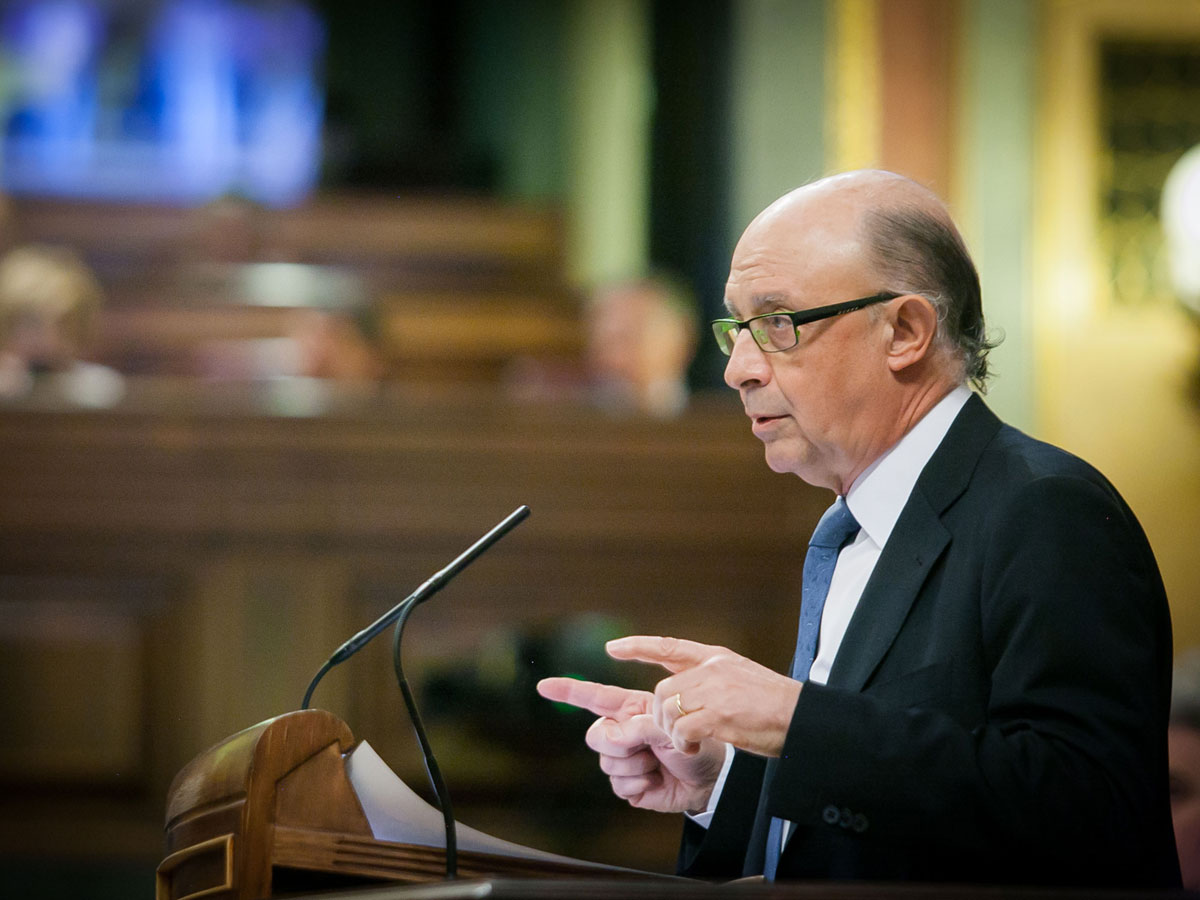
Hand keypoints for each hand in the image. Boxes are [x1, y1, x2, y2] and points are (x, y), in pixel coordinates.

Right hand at [536, 676, 725, 812]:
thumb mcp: (668, 726)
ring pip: (607, 763)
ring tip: (658, 762)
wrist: (713, 778)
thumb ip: (637, 726)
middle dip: (618, 742)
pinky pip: (619, 785)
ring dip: (636, 764)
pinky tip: (656, 779)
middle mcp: (623, 733)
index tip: (544, 686)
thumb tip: (611, 738)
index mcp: (631, 710)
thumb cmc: (697, 742)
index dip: (568, 691)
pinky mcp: (629, 785)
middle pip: (596, 736)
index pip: (593, 698)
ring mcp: (624, 760)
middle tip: (646, 744)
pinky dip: (640, 783)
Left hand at [606, 635, 801, 757]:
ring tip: (689, 742)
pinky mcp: (718, 714)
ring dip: (672, 732)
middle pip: (662, 691)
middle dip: (661, 716)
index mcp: (715, 658)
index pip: (668, 646)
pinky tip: (696, 747)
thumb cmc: (773, 705)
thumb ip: (710, 678)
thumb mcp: (739, 677)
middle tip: (676, 734)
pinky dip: (683, 743)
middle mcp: (711, 669)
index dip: (638, 646)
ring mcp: (714, 690)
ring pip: (667, 710)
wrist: (801, 717)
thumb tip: (682, 690)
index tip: (612, 648)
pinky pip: (682, 730)